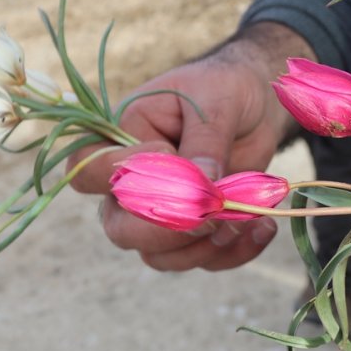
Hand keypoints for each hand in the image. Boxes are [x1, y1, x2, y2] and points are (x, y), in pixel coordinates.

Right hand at [69, 25, 310, 271]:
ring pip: (162, 257)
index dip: (120, 175)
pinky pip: (204, 260)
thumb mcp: (215, 100)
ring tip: (248, 218)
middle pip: (122, 231)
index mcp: (119, 142)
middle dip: (169, 230)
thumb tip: (203, 184)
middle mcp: (131, 186)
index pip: (87, 173)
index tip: (169, 150)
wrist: (255, 104)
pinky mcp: (195, 231)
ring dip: (207, 246)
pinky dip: (236, 252)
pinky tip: (263, 228)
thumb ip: (206, 140)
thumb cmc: (222, 90)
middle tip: (214, 210)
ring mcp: (161, 214)